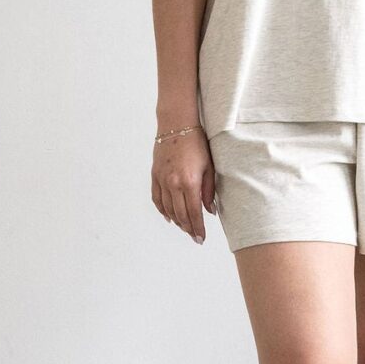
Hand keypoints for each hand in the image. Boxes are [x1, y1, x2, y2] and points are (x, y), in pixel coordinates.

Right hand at [152, 126, 214, 243]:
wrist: (177, 125)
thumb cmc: (196, 143)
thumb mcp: (209, 166)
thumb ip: (209, 190)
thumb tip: (210, 210)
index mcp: (189, 182)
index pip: (193, 212)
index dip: (197, 227)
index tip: (201, 238)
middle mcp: (173, 183)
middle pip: (180, 214)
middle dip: (188, 228)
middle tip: (195, 237)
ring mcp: (162, 180)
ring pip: (167, 209)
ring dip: (176, 221)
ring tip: (185, 227)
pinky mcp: (155, 175)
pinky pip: (157, 198)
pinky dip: (162, 210)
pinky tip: (169, 216)